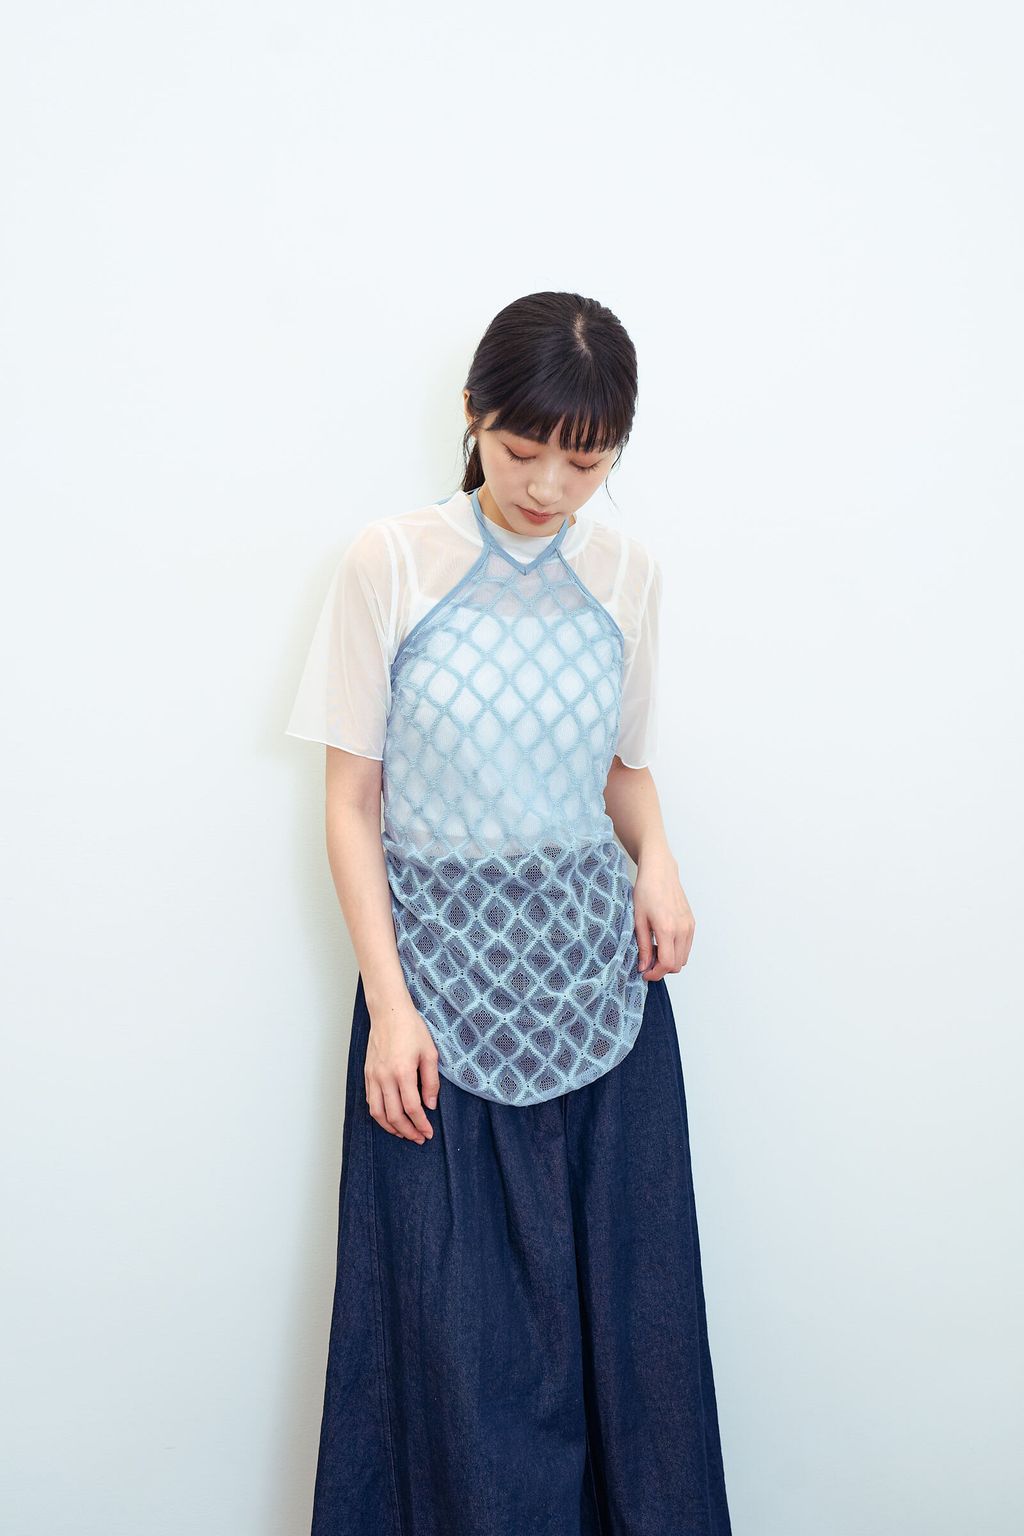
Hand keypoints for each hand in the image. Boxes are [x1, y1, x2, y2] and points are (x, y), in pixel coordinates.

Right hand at [364, 996, 439, 1143]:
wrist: (389, 1013)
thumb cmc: (411, 1029)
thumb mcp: (430, 1053)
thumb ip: (431, 1081)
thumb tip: (430, 1105)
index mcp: (403, 1072)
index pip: (412, 1108)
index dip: (421, 1124)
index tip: (428, 1132)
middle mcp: (385, 1077)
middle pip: (394, 1115)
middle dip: (407, 1131)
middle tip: (419, 1138)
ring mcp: (373, 1076)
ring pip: (378, 1113)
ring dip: (391, 1128)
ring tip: (404, 1134)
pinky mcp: (367, 1074)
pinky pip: (370, 1101)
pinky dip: (379, 1115)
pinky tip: (389, 1118)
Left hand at [632, 848, 694, 981]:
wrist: (660, 872)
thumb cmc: (646, 891)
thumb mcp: (638, 920)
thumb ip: (642, 946)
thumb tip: (644, 967)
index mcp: (667, 928)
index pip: (668, 964)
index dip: (656, 974)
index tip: (645, 973)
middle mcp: (682, 929)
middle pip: (678, 965)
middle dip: (662, 969)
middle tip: (647, 963)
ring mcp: (689, 926)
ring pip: (684, 957)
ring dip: (670, 961)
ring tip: (654, 950)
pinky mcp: (692, 923)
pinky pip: (687, 946)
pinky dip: (676, 951)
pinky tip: (663, 942)